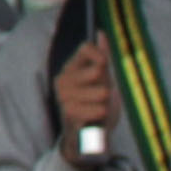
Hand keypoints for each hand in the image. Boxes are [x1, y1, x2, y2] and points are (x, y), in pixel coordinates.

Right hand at [51, 38, 117, 166]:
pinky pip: (97, 108)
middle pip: (96, 70)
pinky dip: (101, 114)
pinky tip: (96, 117)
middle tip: (102, 96)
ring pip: (100, 91)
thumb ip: (102, 57)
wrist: (90, 137)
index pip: (85, 49)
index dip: (99, 54)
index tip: (105, 65)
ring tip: (99, 108)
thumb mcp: (103, 79)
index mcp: (71, 68)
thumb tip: (100, 33)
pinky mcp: (69, 114)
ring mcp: (64, 97)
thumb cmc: (96, 105)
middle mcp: (63, 80)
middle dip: (106, 84)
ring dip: (106, 102)